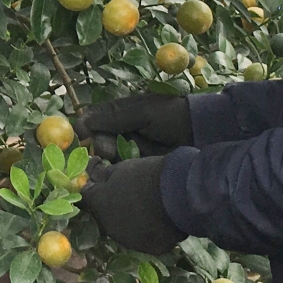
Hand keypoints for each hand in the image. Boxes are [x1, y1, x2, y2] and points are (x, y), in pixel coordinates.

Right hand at [75, 94, 192, 161]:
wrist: (200, 135)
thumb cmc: (170, 116)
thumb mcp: (142, 112)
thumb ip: (113, 117)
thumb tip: (82, 122)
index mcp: (118, 114)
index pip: (92, 121)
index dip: (86, 130)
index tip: (85, 137)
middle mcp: (119, 131)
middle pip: (97, 141)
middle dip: (101, 146)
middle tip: (109, 150)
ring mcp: (128, 150)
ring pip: (107, 158)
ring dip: (111, 159)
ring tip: (122, 159)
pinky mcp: (136, 166)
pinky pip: (120, 169)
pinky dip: (120, 170)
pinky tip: (126, 169)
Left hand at [81, 157, 184, 254]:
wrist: (178, 195)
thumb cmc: (147, 176)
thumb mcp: (121, 168)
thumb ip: (104, 175)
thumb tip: (96, 173)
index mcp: (98, 205)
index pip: (88, 196)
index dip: (95, 186)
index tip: (103, 176)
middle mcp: (109, 228)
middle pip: (105, 215)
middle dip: (111, 204)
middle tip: (127, 191)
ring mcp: (129, 241)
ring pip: (125, 229)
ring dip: (129, 219)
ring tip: (145, 206)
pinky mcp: (150, 248)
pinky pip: (145, 238)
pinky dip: (148, 229)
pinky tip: (159, 219)